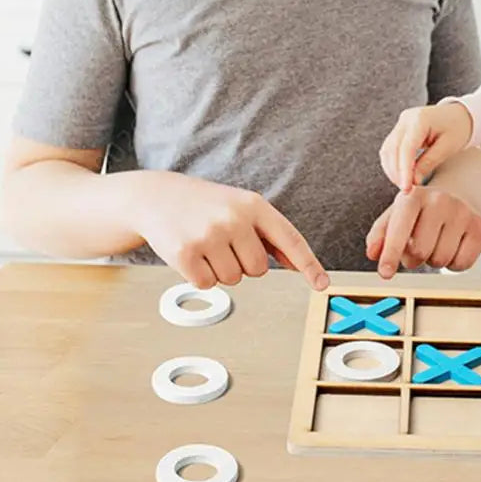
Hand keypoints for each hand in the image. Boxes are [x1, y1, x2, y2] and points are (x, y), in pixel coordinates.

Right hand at [129, 171, 329, 290]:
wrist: (158, 196)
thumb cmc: (207, 205)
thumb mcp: (241, 207)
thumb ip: (269, 235)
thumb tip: (298, 264)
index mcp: (255, 205)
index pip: (290, 239)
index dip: (309, 264)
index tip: (322, 284)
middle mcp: (235, 218)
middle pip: (258, 269)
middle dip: (243, 264)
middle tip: (223, 243)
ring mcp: (210, 235)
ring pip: (233, 279)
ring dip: (221, 270)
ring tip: (206, 244)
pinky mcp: (185, 253)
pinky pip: (207, 285)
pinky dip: (200, 276)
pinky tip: (191, 254)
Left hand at [365, 185, 480, 278]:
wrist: (457, 197)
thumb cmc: (420, 212)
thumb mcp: (396, 216)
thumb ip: (379, 235)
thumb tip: (373, 254)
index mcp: (413, 196)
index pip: (400, 228)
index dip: (391, 253)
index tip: (385, 273)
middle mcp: (440, 200)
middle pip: (420, 252)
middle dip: (414, 258)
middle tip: (418, 246)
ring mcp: (463, 212)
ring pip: (441, 260)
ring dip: (433, 260)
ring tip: (436, 242)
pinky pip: (462, 264)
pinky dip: (454, 264)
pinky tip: (453, 246)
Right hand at [379, 103, 473, 192]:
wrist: (460, 115)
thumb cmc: (457, 129)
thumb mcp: (447, 148)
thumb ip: (428, 163)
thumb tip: (413, 181)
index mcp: (419, 119)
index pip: (406, 148)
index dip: (404, 170)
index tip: (406, 188)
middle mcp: (406, 119)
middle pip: (392, 149)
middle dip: (397, 172)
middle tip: (406, 190)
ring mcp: (401, 123)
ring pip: (388, 149)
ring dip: (392, 169)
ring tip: (404, 184)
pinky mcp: (400, 129)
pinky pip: (390, 148)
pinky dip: (393, 163)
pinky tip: (401, 175)